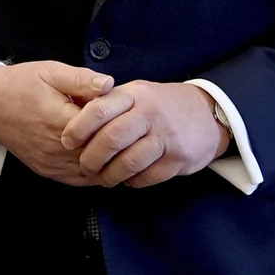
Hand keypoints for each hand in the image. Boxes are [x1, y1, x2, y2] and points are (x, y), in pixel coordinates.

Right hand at [0, 61, 114, 186]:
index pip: (103, 130)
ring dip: (107, 160)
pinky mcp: (47, 171)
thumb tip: (109, 84)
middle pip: (100, 153)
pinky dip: (94, 172)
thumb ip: (81, 79)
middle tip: (124, 129)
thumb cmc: (19, 85)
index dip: (118, 122)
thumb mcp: (49, 72)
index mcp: (59, 120)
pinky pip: (79, 179)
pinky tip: (100, 158)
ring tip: (116, 144)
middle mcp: (55, 146)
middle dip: (115, 142)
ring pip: (93, 170)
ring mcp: (50, 162)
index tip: (123, 112)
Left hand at [62, 81, 229, 187]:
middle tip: (84, 166)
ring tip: (103, 178)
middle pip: (111, 139)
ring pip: (129, 162)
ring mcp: (166, 136)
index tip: (66, 141)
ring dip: (110, 175)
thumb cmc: (160, 105)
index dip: (78, 128)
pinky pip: (148, 176)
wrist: (208, 113)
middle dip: (91, 157)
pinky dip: (133, 181)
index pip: (99, 110)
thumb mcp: (136, 93)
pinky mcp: (179, 158)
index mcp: (134, 95)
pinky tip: (127, 179)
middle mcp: (150, 113)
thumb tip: (71, 120)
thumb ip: (109, 103)